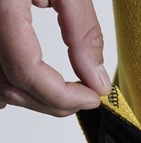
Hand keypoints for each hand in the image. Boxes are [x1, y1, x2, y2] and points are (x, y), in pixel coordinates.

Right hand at [0, 0, 111, 116]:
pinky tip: (32, 85)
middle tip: (84, 96)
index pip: (27, 72)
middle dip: (53, 102)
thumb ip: (82, 31)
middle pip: (12, 88)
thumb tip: (96, 79)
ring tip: (63, 92)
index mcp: (0, 7)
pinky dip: (9, 88)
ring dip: (31, 99)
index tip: (92, 96)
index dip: (63, 96)